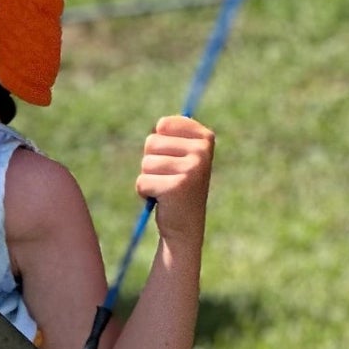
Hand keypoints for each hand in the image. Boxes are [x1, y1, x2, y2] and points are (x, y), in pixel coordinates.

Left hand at [137, 114, 213, 249]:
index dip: (159, 145)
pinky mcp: (177, 187)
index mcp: (205, 138)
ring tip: (166, 188)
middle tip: (168, 178)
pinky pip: (142, 181)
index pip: (163, 124)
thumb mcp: (179, 155)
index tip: (174, 160)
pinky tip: (162, 200)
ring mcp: (192, 169)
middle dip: (152, 162)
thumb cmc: (177, 185)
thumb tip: (161, 123)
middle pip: (151, 142)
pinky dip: (145, 192)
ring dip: (149, 177)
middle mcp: (202, 151)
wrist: (185, 225)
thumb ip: (172, 135)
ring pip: (146, 162)